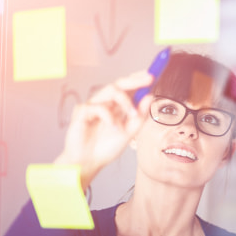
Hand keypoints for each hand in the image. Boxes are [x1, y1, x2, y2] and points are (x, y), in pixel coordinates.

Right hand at [54, 71, 153, 188]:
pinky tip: (113, 128)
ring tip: (132, 115)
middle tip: (150, 77)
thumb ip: (140, 116)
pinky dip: (109, 117)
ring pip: (111, 91)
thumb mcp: (129, 133)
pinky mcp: (82, 111)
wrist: (88, 162)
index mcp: (117, 107)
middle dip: (136, 79)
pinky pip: (98, 107)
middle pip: (120, 84)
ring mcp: (93, 106)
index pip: (129, 89)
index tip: (154, 73)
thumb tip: (150, 96)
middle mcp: (105, 103)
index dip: (140, 79)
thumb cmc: (106, 147)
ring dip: (126, 101)